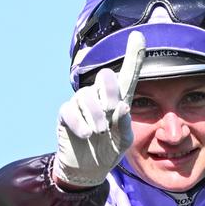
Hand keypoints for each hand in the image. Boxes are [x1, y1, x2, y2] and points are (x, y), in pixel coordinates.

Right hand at [52, 31, 145, 188]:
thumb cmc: (108, 151)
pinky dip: (80, 124)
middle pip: (105, 77)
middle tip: (111, 111)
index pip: (128, 75)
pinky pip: (71, 110)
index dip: (133, 55)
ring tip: (98, 132)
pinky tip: (86, 135)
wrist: (88, 170)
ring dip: (96, 116)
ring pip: (87, 96)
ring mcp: (81, 104)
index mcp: (118, 101)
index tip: (138, 35)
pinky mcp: (66, 114)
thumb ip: (126, 124)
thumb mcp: (124, 141)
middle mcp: (100, 97)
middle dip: (110, 92)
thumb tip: (121, 105)